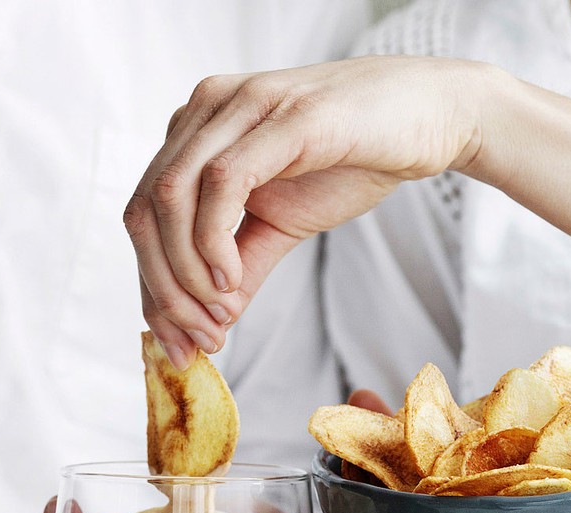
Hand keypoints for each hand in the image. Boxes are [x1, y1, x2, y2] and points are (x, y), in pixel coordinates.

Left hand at [123, 56, 486, 367]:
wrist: (427, 118)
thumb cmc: (355, 159)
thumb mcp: (284, 225)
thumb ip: (242, 268)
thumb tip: (210, 324)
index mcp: (198, 133)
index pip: (144, 216)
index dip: (152, 289)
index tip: (179, 348)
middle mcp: (206, 110)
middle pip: (143, 211)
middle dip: (162, 292)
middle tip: (199, 342)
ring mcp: (241, 107)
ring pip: (170, 198)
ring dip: (186, 275)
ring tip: (220, 317)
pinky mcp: (281, 117)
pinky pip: (221, 183)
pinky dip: (214, 242)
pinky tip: (232, 281)